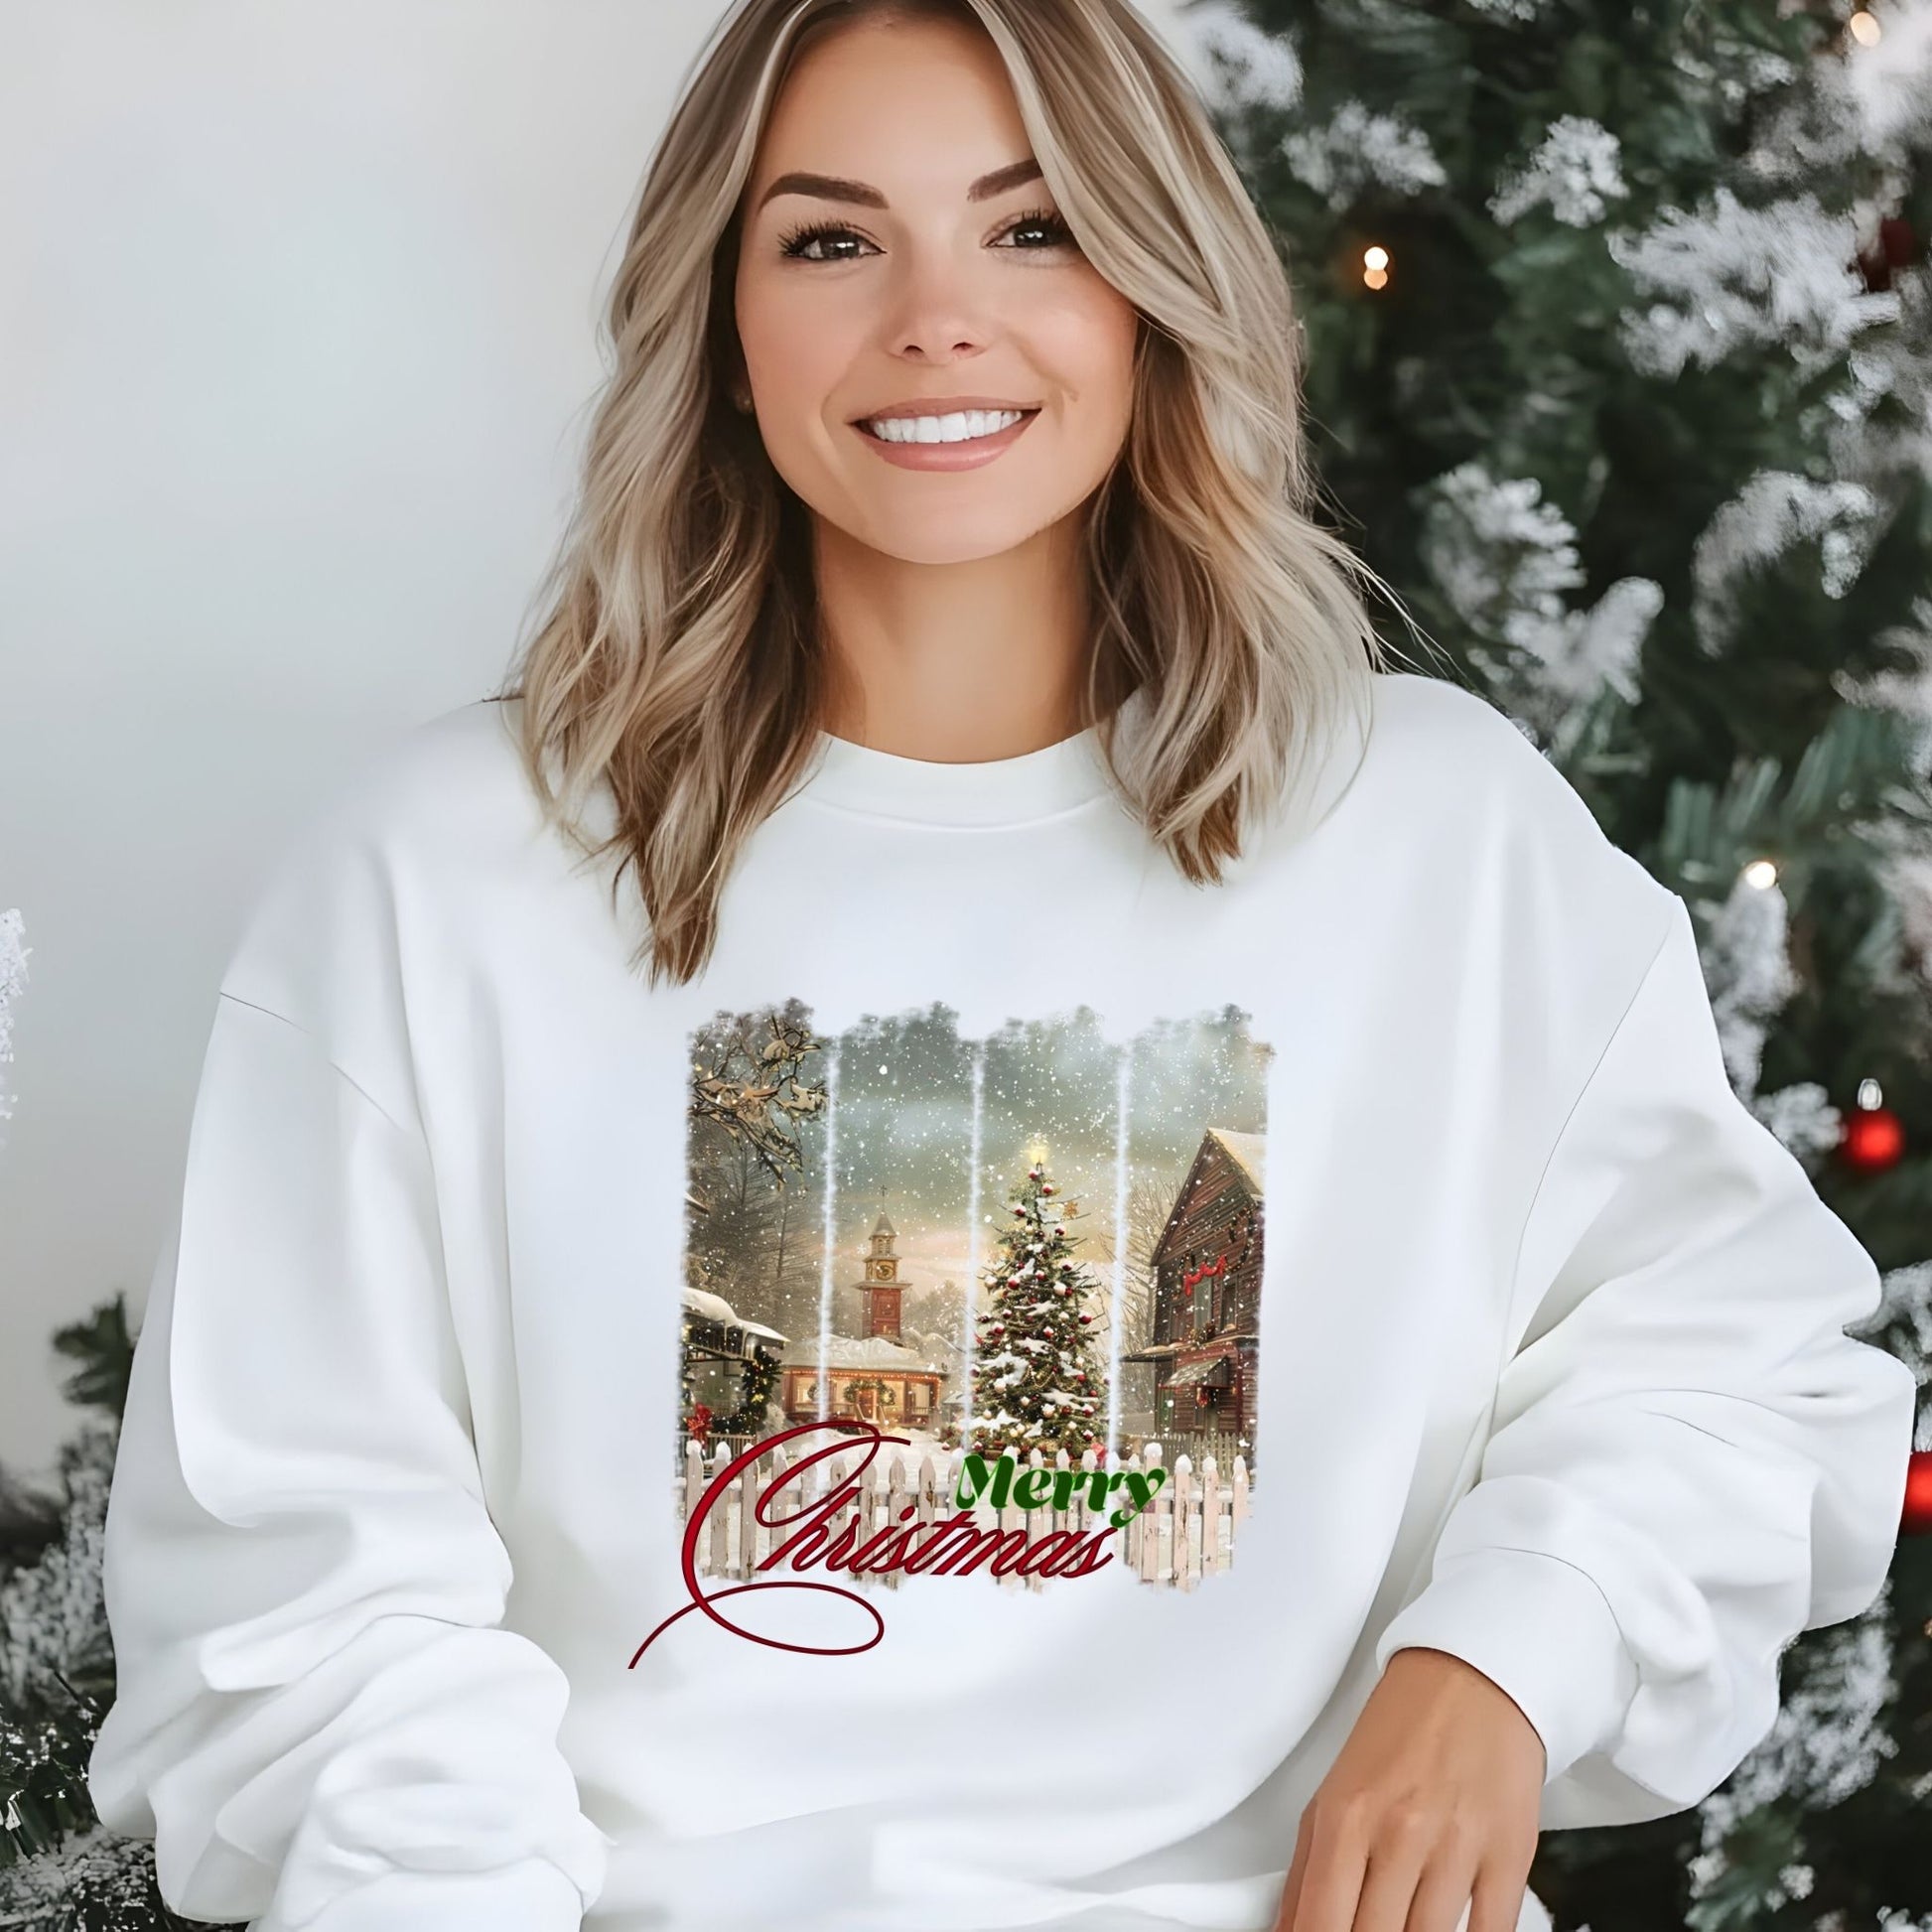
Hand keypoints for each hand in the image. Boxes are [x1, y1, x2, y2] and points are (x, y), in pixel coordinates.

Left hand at [1272, 1646, 1544, 1931]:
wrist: (1472, 1678)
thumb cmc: (1402, 1732)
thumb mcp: (1332, 1794)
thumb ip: (1304, 1874)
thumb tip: (1286, 1931)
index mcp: (1346, 1817)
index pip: (1319, 1924)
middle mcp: (1400, 1832)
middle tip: (1367, 1923)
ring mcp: (1456, 1846)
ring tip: (1403, 1923)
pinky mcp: (1509, 1855)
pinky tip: (1451, 1931)